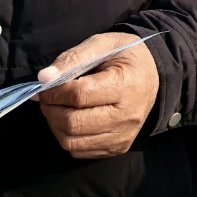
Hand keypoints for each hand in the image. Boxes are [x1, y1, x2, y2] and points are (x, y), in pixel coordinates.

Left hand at [35, 32, 158, 158]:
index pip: (79, 95)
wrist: (153, 74)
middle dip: (51, 109)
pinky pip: (79, 151)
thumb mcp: (102, 44)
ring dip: (55, 125)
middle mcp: (127, 116)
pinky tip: (71, 119)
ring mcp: (123, 136)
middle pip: (73, 123)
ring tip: (57, 107)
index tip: (44, 85)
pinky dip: (67, 137)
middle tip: (46, 97)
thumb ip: (73, 58)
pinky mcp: (118, 148)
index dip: (54, 91)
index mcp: (126, 85)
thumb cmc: (125, 56)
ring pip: (72, 142)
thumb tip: (43, 79)